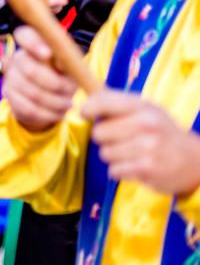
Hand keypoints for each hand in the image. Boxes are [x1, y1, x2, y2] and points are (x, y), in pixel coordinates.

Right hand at [3, 27, 78, 131]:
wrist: (47, 99)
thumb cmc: (63, 76)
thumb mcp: (69, 66)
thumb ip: (66, 61)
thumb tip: (63, 62)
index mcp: (33, 44)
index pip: (25, 35)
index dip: (33, 43)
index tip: (48, 54)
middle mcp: (18, 57)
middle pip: (31, 71)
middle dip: (55, 85)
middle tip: (70, 92)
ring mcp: (11, 77)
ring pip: (33, 93)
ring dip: (55, 102)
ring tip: (67, 104)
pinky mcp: (9, 96)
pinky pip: (30, 108)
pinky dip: (48, 114)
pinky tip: (58, 112)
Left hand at [82, 90, 199, 195]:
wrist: (194, 161)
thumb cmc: (162, 132)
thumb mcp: (146, 110)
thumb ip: (118, 105)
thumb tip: (85, 104)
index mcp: (142, 106)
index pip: (102, 101)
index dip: (88, 108)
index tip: (84, 113)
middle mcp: (145, 124)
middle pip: (98, 132)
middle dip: (105, 138)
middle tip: (122, 140)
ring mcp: (146, 147)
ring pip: (104, 153)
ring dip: (114, 156)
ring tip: (132, 153)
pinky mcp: (145, 169)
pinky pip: (113, 170)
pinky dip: (120, 171)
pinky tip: (135, 166)